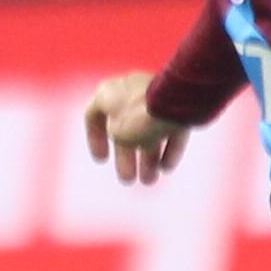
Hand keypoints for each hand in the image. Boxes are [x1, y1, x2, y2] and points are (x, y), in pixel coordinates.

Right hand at [84, 72, 188, 186]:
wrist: (176, 101)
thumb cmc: (140, 116)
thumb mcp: (118, 135)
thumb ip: (118, 139)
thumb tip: (127, 140)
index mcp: (109, 93)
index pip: (93, 116)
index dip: (95, 139)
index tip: (102, 160)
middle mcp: (130, 90)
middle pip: (126, 128)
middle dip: (128, 157)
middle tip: (129, 179)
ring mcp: (155, 95)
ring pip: (149, 129)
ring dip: (148, 157)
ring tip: (150, 180)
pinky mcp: (177, 103)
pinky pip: (168, 127)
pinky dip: (166, 147)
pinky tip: (166, 167)